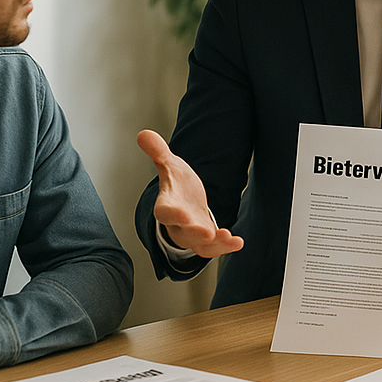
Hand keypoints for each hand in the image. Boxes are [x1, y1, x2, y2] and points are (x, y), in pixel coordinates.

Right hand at [137, 129, 243, 257]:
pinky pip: (214, 248)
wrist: (185, 203)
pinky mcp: (207, 239)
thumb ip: (158, 152)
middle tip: (205, 232)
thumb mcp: (169, 166)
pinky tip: (238, 242)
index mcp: (167, 205)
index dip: (172, 213)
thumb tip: (143, 133)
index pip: (164, 212)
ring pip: (200, 245)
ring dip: (213, 244)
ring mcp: (193, 234)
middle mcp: (179, 224)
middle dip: (194, 232)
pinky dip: (226, 247)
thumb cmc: (176, 184)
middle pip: (183, 231)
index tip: (180, 213)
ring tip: (227, 237)